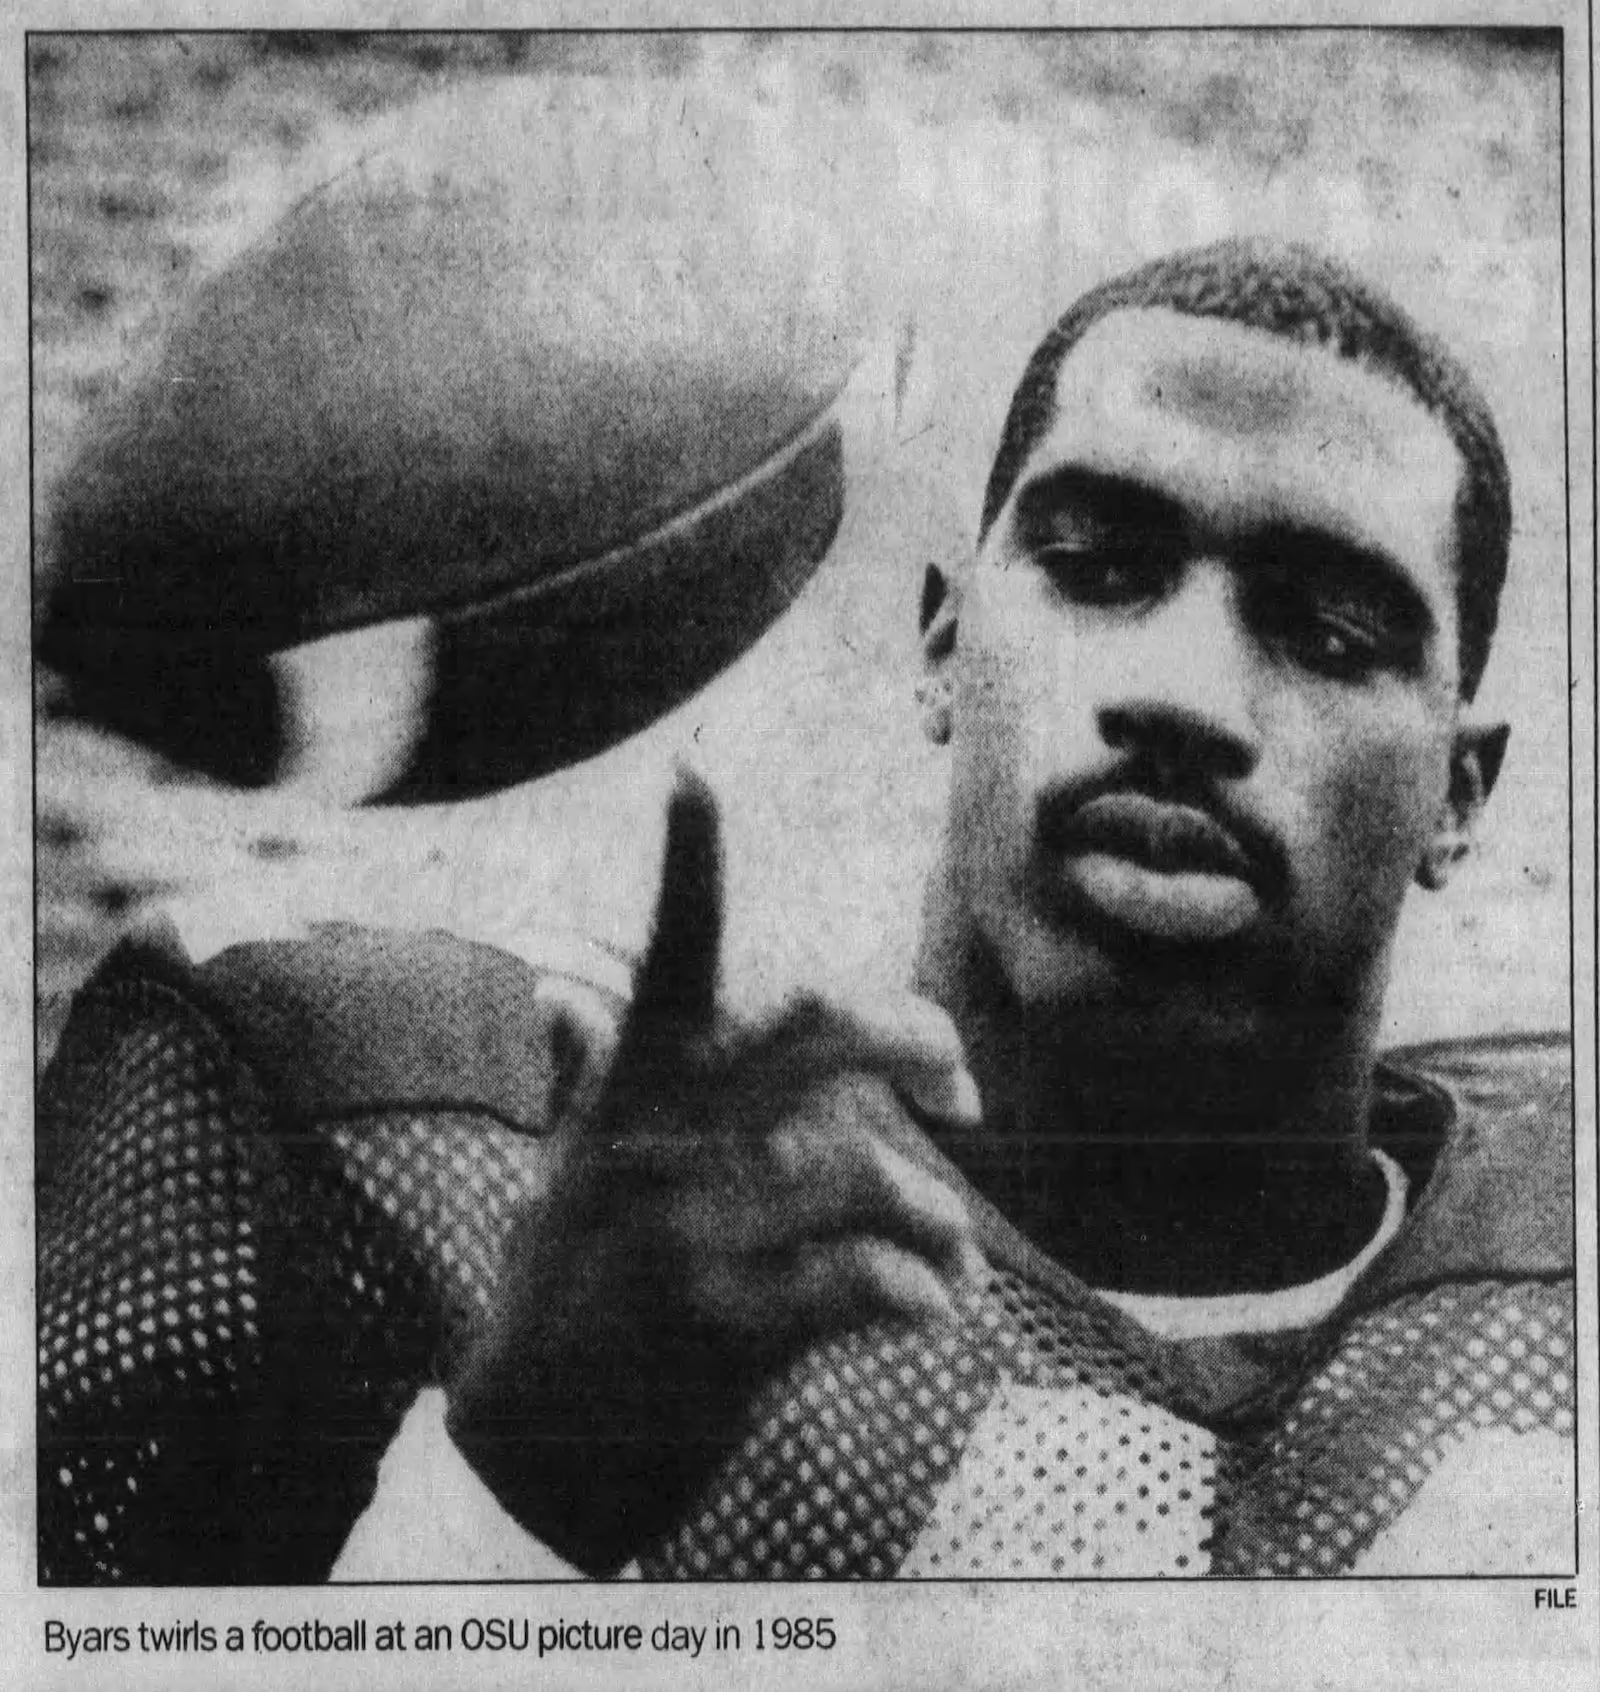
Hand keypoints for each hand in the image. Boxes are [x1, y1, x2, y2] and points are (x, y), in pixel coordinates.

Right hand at [447, 769, 983, 1573]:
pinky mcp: (726, 1328)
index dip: (686, 859)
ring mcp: (692, 1233)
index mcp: (635, 1087)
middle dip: (916, 1034)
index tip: (694, 770)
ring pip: (870, 1171)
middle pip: (820, 1024)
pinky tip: (931, 1308)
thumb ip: (608, 1080)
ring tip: (950, 1250)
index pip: (669, 952)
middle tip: (957, 1084)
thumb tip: (564, 989)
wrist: (531, 1440)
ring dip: (937, 1217)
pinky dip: (921, 1290)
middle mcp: (664, 1138)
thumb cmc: (568, 1283)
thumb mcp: (577, 1164)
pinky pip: (867, 1281)